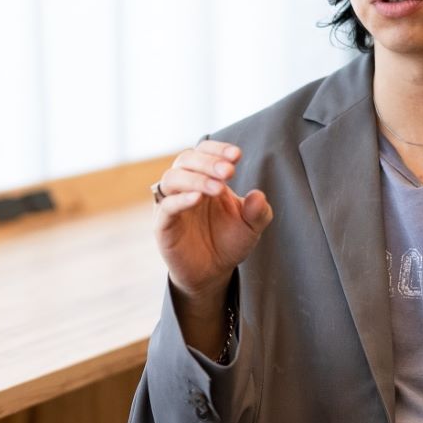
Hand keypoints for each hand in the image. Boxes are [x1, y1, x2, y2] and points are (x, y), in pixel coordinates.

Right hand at [153, 140, 273, 306]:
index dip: (218, 149)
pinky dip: (180, 199)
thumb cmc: (229, 241)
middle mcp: (185, 186)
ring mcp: (172, 204)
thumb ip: (258, 211)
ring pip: (172, 177)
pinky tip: (198, 198)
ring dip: (196, 178)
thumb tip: (257, 195)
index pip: (204, 151)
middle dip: (209, 162)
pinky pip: (166, 207)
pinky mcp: (163, 226)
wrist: (212, 272)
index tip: (237, 155)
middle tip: (229, 172)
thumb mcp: (251, 226)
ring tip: (219, 188)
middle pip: (186, 159)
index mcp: (205, 178)